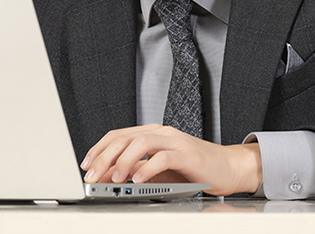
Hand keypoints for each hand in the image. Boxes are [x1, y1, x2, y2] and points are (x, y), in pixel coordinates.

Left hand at [81, 124, 261, 195]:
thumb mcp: (158, 171)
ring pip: (142, 142)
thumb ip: (135, 171)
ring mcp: (176, 141)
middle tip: (92, 176)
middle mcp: (162, 133)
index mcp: (153, 134)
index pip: (118, 135)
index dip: (99, 149)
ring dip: (124, 161)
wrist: (229, 167)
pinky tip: (138, 180)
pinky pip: (164, 157)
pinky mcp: (189, 154)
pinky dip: (148, 168)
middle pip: (126, 137)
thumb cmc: (194, 169)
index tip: (85, 166)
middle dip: (104, 157)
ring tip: (114, 179)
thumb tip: (108, 179)